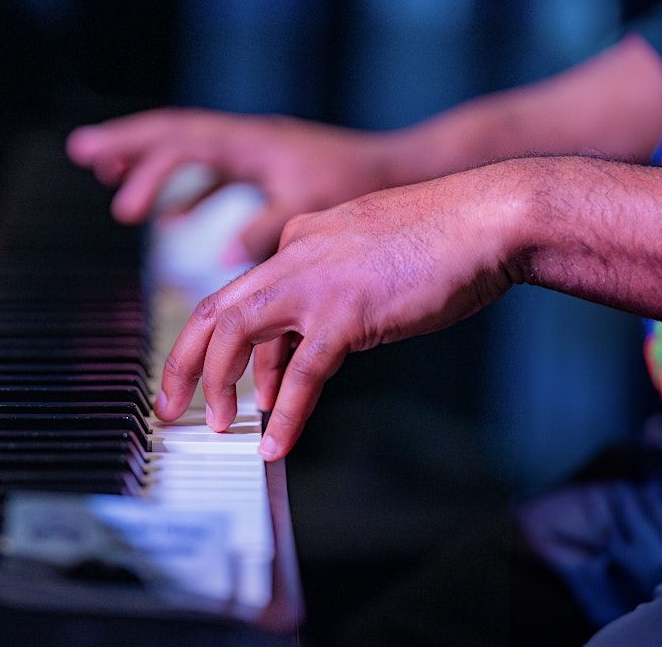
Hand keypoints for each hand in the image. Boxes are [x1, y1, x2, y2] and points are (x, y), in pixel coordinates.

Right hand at [66, 108, 391, 259]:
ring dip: (149, 159)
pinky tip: (173, 216)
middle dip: (125, 142)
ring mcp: (254, 150)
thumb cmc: (359, 185)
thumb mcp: (309, 208)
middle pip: (172, 130)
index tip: (124, 209)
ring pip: (189, 146)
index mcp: (251, 144)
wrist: (399, 168)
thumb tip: (222, 256)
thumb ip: (264, 231)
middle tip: (81, 150)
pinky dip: (187, 189)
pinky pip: (212, 169)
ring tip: (108, 175)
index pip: (184, 147)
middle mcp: (247, 139)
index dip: (149, 174)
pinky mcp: (265, 166)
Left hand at [152, 161, 529, 459]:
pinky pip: (302, 373)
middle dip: (184, 362)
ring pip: (236, 334)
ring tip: (218, 427)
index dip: (227, 347)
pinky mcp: (347, 313)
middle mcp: (296, 256)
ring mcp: (317, 282)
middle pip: (213, 309)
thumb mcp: (367, 261)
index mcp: (299, 239)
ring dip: (219, 385)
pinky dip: (285, 413)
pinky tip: (277, 445)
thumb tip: (303, 351)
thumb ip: (329, 294)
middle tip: (171, 406)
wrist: (489, 216)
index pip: (244, 297)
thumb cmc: (441, 239)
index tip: (222, 382)